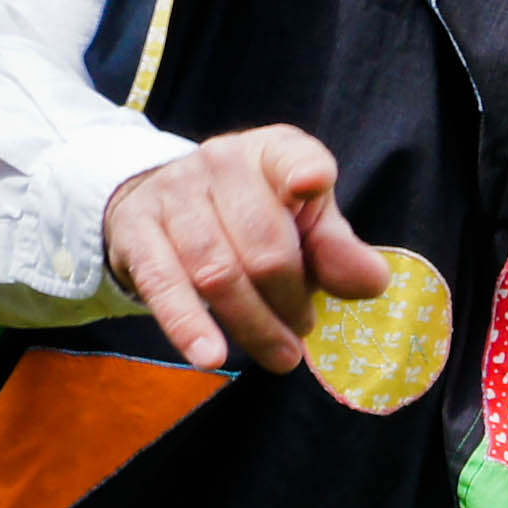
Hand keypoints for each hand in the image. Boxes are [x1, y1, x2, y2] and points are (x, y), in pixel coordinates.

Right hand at [103, 125, 391, 371]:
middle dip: (290, 298)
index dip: (303, 171)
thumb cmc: (255, 216)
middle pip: (264, 242)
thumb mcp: (306, 225)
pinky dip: (188, 324)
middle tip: (305, 330)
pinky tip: (209, 356)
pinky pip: (164, 284)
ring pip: (217, 270)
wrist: (163, 204)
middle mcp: (221, 161)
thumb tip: (372, 282)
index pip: (294, 156)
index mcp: (275, 152)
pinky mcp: (135, 229)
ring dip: (254, 323)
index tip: (312, 185)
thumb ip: (338, 251)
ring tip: (281, 355)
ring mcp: (173, 193)